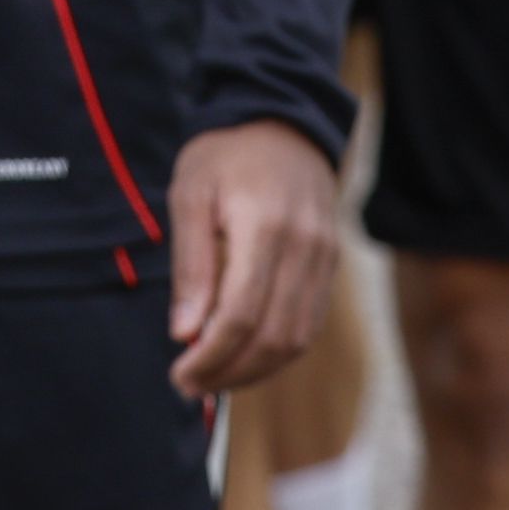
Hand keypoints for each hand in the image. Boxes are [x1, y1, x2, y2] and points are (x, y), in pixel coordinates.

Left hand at [163, 118, 341, 395]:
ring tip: (213, 377)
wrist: (283, 124)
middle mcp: (304, 249)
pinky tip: (244, 355)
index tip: (179, 374)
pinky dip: (276, 350)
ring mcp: (324, 259)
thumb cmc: (225, 156)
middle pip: (272, 337)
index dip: (210, 356)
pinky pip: (308, 324)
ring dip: (254, 370)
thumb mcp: (190, 195)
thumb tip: (185, 333)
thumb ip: (191, 265)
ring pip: (295, 339)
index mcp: (265, 228)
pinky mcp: (330, 266)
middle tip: (190, 385)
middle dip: (229, 372)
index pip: (241, 315)